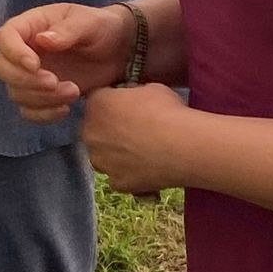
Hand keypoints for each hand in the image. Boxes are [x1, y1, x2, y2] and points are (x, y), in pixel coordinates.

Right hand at [0, 3, 134, 122]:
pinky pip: (28, 111)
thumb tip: (43, 40)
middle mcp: (23, 51)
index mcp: (30, 27)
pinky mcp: (40, 96)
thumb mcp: (89, 22)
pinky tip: (66, 108)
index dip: (13, 53)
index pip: (5, 38)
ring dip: (41, 98)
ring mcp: (30, 76)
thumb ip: (68, 30)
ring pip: (15, 93)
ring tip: (73, 91)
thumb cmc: (101, 28)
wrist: (119, 52)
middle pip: (2, 69)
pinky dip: (44, 114)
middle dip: (26, 80)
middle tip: (55, 82)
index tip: (35, 65)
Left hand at [82, 82, 192, 196]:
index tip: (130, 109)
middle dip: (110, 130)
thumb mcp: (150, 89)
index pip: (98, 101)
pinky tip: (147, 170)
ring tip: (142, 153)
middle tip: (136, 132)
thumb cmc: (167, 111)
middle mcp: (90, 133)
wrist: (182, 146)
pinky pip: (118, 177)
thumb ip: (133, 94)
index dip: (114, 104)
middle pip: (95, 130)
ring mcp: (100, 160)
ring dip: (116, 154)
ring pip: (103, 156)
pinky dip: (129, 174)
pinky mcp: (115, 182)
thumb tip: (135, 101)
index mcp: (97, 104)